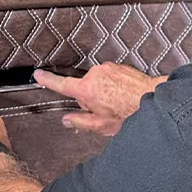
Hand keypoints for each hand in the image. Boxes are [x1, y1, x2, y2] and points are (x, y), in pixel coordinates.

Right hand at [34, 63, 162, 136]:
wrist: (153, 98)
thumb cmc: (130, 113)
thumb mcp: (101, 126)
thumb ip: (80, 122)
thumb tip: (67, 120)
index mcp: (86, 90)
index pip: (61, 84)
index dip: (48, 80)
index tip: (38, 74)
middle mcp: (95, 75)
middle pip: (83, 88)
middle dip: (90, 99)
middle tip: (104, 111)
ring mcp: (107, 68)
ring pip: (97, 83)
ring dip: (103, 92)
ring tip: (118, 104)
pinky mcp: (117, 66)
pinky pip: (109, 77)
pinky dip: (113, 86)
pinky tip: (123, 96)